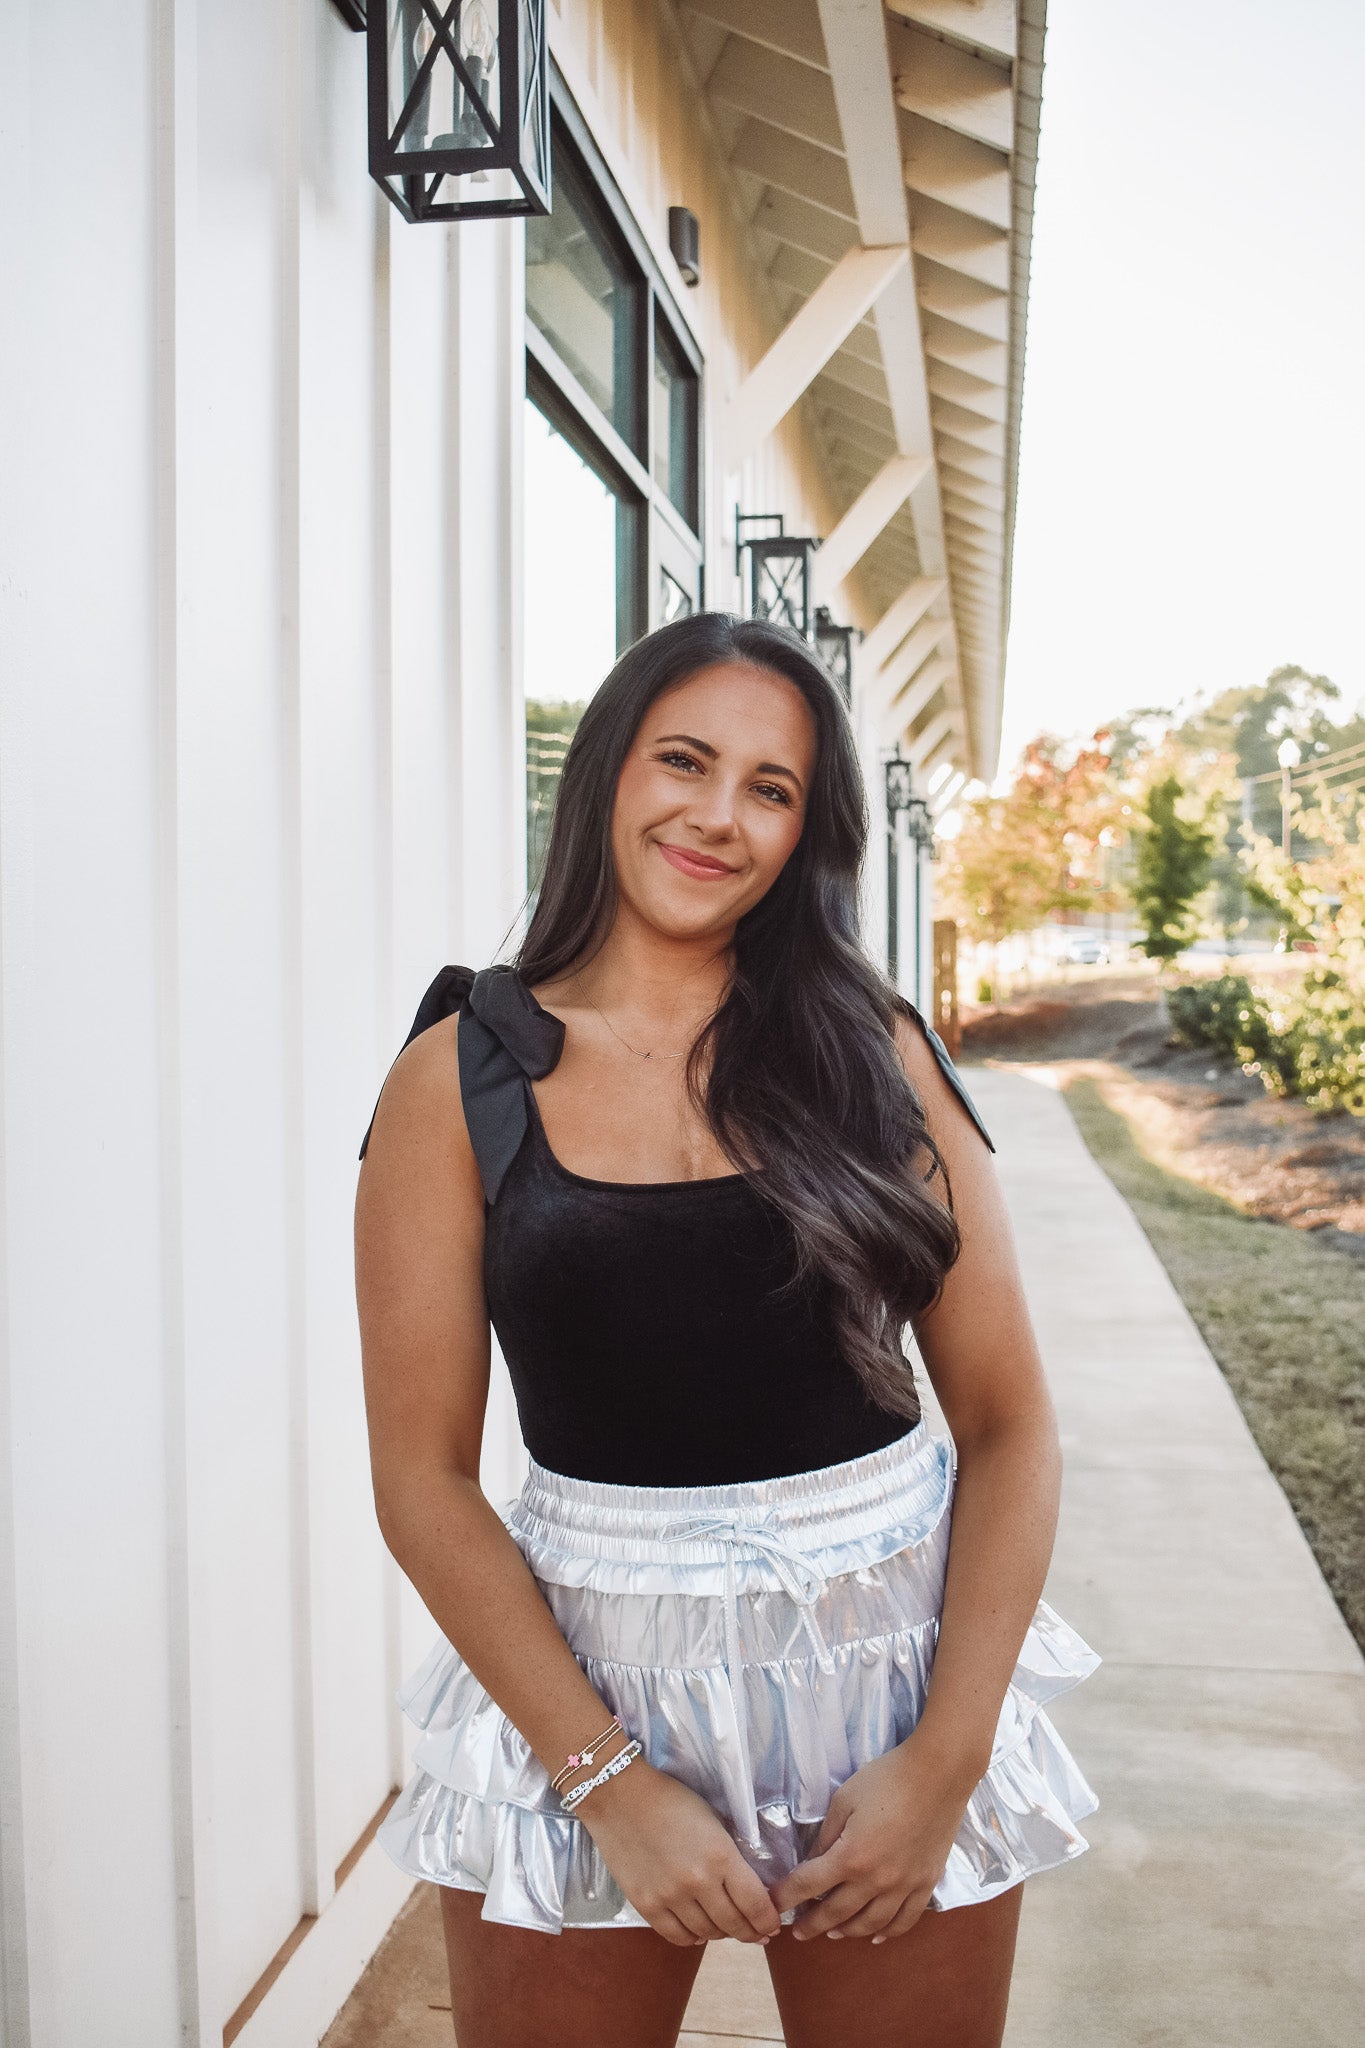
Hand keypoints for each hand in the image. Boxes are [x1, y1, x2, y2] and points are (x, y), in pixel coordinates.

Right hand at [575, 1757, 782, 1947]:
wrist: (620, 1796)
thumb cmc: (671, 1800)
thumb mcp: (713, 1822)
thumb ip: (730, 1857)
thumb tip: (746, 1890)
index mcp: (721, 1856)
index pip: (756, 1904)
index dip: (768, 1921)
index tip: (773, 1926)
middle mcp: (698, 1882)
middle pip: (734, 1924)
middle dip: (750, 1932)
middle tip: (757, 1933)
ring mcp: (670, 1897)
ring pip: (707, 1932)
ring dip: (721, 1933)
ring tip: (726, 1927)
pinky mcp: (645, 1905)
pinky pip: (677, 1936)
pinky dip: (693, 1937)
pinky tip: (698, 1930)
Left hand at [771, 1732, 975, 1942]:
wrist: (938, 1774)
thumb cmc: (887, 1779)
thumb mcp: (845, 1799)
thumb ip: (827, 1835)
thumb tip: (814, 1860)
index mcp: (851, 1857)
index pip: (808, 1885)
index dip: (787, 1897)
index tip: (773, 1905)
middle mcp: (876, 1880)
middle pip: (836, 1913)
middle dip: (812, 1924)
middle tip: (798, 1932)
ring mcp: (904, 1886)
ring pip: (870, 1924)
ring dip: (847, 1931)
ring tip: (832, 1933)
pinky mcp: (926, 1884)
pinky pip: (905, 1920)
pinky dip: (888, 1932)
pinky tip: (876, 1936)